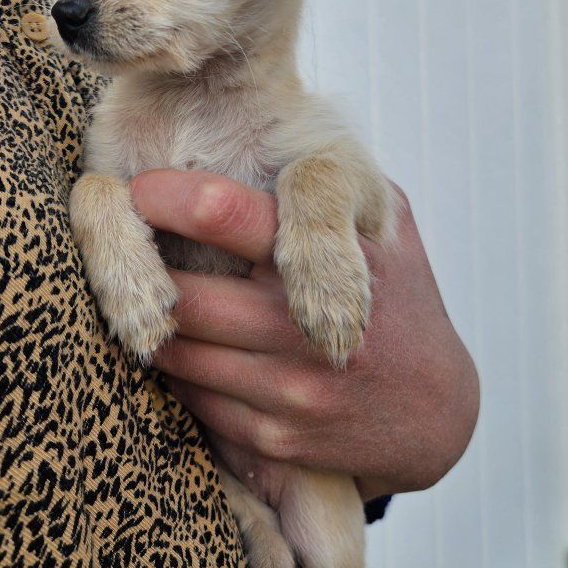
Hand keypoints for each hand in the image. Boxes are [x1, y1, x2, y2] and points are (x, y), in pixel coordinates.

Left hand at [130, 169, 478, 502]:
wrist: (436, 411)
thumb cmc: (401, 295)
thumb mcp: (389, 223)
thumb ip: (333, 181)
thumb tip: (262, 128)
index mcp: (328, 254)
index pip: (221, 212)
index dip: (163, 195)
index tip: (137, 189)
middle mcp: (300, 326)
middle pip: (180, 290)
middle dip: (145, 265)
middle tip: (131, 246)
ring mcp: (286, 389)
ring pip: (174, 347)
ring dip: (157, 318)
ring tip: (159, 292)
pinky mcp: (272, 439)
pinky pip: (191, 396)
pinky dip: (181, 368)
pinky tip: (194, 343)